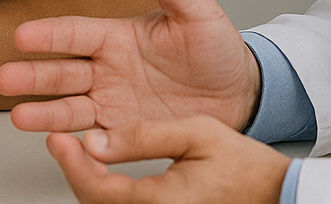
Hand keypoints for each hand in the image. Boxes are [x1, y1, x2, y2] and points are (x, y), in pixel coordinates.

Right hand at [0, 0, 259, 131]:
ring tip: (18, 116)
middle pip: (61, 72)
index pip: (75, 33)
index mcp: (117, 37)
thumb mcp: (197, 10)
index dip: (49, 34)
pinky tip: (58, 144)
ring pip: (69, 108)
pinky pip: (94, 139)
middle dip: (32, 75)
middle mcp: (107, 70)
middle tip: (3, 78)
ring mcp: (112, 103)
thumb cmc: (217, 47)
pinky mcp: (123, 132)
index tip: (21, 35)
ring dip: (43, 113)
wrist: (239, 94)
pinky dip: (76, 143)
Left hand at [47, 116, 289, 203]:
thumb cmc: (244, 167)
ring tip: (79, 152)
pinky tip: (102, 172)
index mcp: (160, 202)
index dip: (70, 161)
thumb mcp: (195, 133)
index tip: (57, 138)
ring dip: (87, 183)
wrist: (273, 193)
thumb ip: (143, 136)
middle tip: (62, 142)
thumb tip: (96, 140)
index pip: (95, 188)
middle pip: (92, 203)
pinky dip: (104, 193)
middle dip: (74, 171)